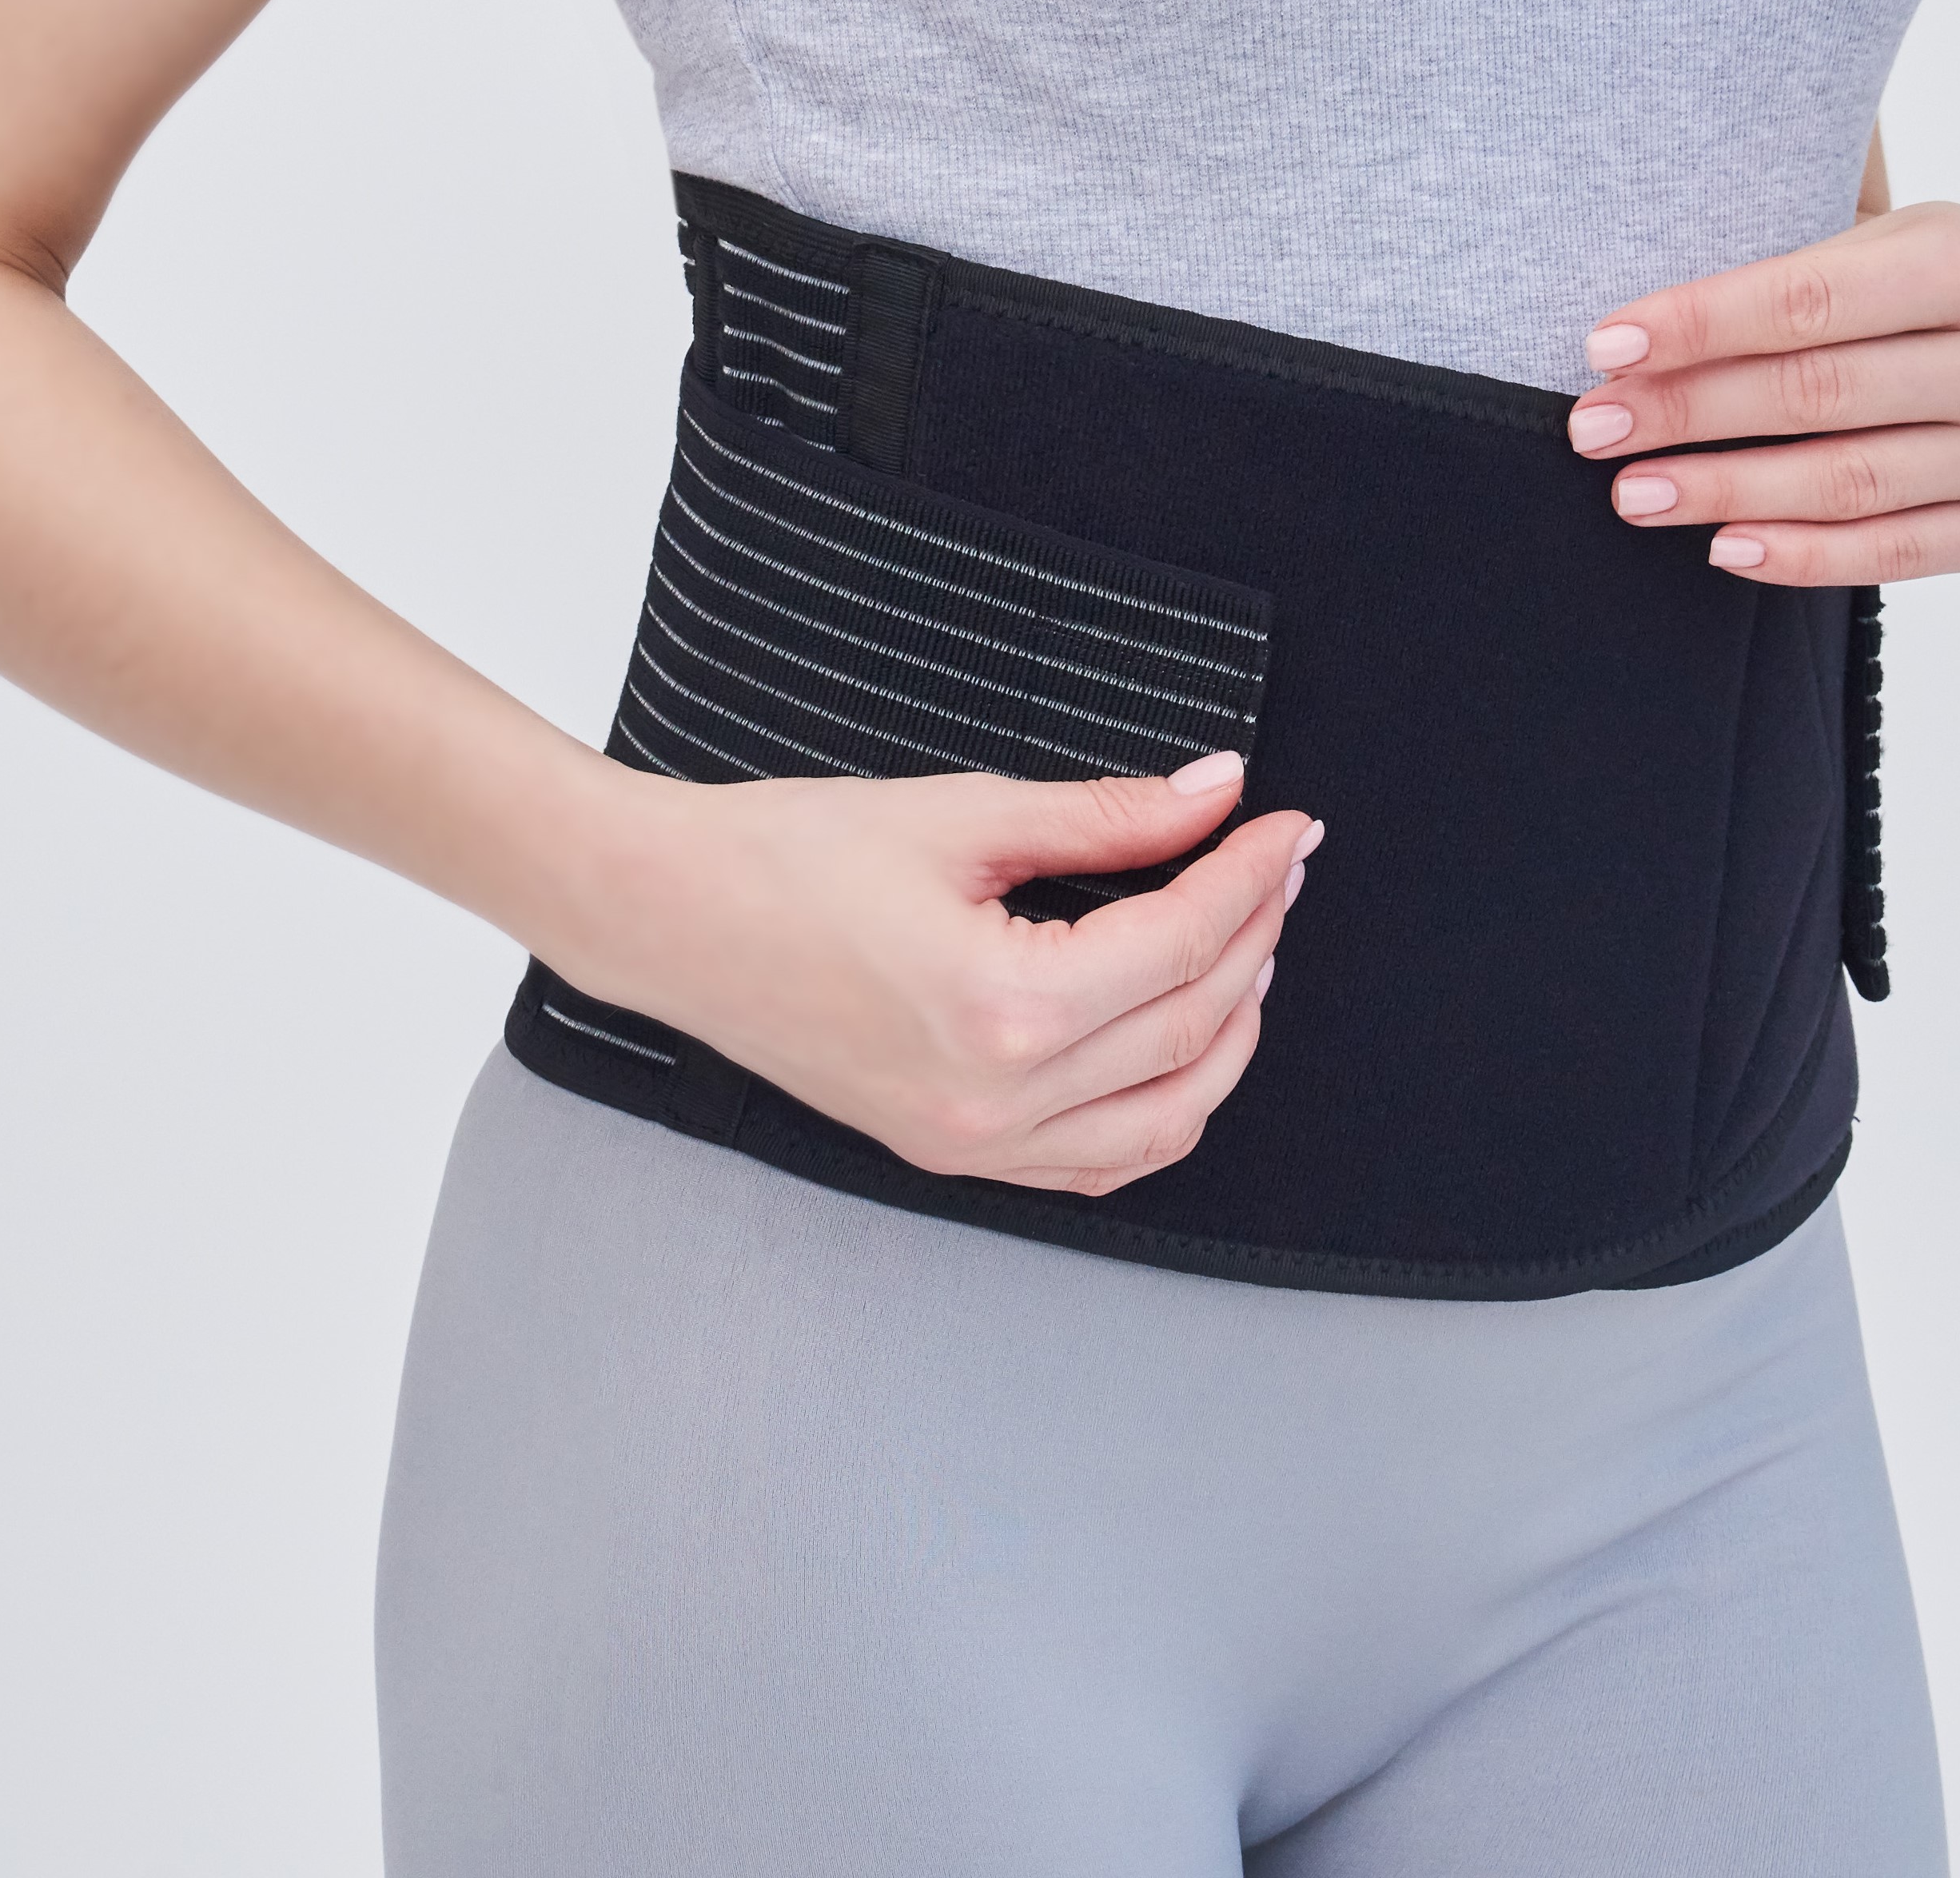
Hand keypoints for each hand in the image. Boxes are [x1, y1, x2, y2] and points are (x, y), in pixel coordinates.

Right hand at [547, 751, 1317, 1197]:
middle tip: (1277, 868)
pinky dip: (1164, 1111)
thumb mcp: (964, 815)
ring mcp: (974, 1145)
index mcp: (1005, 1008)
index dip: (1251, 875)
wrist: (671, 917)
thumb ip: (1108, 816)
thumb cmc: (789, 856)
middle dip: (1254, 938)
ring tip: (1247, 948)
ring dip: (1228, 1033)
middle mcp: (998, 1100)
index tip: (1288, 824)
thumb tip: (1215, 794)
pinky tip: (1179, 1041)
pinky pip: (1099, 1166)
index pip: (1182, 942)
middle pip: (1191, 1027)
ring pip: (1167, 1119)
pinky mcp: (952, 1155)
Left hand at [1566, 202, 1959, 586]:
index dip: (1697, 326)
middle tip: (1593, 429)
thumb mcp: (1878, 234)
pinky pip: (1894, 552)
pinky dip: (1801, 556)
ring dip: (1723, 492)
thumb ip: (1788, 273)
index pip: (1807, 303)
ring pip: (1847, 481)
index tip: (1604, 349)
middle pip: (1817, 395)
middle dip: (1688, 412)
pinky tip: (1722, 548)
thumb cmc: (1928, 274)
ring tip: (1635, 493)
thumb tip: (1635, 338)